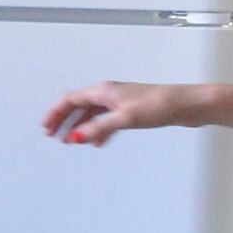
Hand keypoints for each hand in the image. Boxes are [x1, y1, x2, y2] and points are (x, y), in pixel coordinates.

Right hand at [40, 79, 197, 145]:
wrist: (186, 104)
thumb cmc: (159, 105)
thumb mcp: (125, 119)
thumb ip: (99, 128)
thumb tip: (76, 137)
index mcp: (103, 91)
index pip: (70, 100)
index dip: (55, 113)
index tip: (46, 128)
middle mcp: (109, 93)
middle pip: (77, 106)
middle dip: (63, 121)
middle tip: (53, 136)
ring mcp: (119, 101)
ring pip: (91, 114)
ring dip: (80, 127)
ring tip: (72, 141)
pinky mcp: (130, 110)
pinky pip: (105, 119)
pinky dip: (97, 130)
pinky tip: (98, 141)